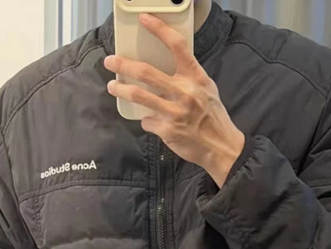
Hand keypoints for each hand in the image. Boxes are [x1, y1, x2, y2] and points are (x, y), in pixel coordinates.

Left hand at [103, 12, 244, 186]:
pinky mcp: (167, 130)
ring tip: (112, 86)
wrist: (220, 147)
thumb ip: (188, 78)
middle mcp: (185, 92)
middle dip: (124, 65)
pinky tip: (150, 121)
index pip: (177, 46)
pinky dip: (146, 120)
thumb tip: (165, 69)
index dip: (159, 29)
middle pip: (147, 72)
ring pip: (139, 95)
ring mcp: (175, 112)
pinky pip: (147, 120)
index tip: (144, 19)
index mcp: (196, 77)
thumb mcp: (207, 90)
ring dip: (121, 89)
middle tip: (110, 61)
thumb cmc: (213, 117)